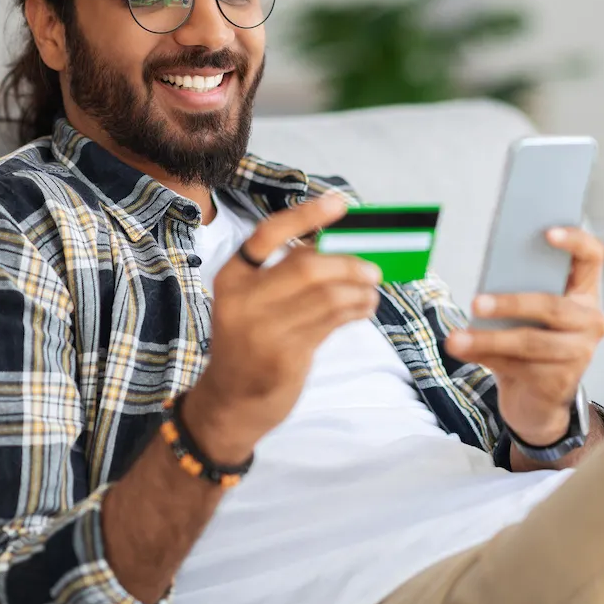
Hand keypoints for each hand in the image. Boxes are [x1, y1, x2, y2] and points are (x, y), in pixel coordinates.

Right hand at [182, 195, 381, 461]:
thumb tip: (339, 243)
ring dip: (359, 289)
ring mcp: (263, 330)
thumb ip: (283, 273)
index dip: (307, 215)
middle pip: (307, 266)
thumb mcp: (251, 302)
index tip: (340, 203)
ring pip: (326, 295)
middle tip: (372, 267)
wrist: (231, 400)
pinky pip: (332, 321)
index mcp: (232, 277)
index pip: (268, 233)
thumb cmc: (251, 341)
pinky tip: (365, 307)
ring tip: (371, 289)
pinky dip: (357, 308)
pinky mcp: (284, 356)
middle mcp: (243, 300)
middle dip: (348, 262)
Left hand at [445, 227, 603, 445]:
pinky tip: (464, 352)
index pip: (592, 256)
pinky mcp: (560, 382)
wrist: (537, 399)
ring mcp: (580, 354)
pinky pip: (519, 367)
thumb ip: (519, 290)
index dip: (575, 241)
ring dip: (488, 339)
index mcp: (584, 292)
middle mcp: (590, 321)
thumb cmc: (529, 340)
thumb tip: (487, 280)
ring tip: (456, 339)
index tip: (546, 232)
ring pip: (531, 342)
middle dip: (511, 304)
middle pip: (552, 306)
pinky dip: (487, 358)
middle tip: (475, 302)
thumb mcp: (527, 313)